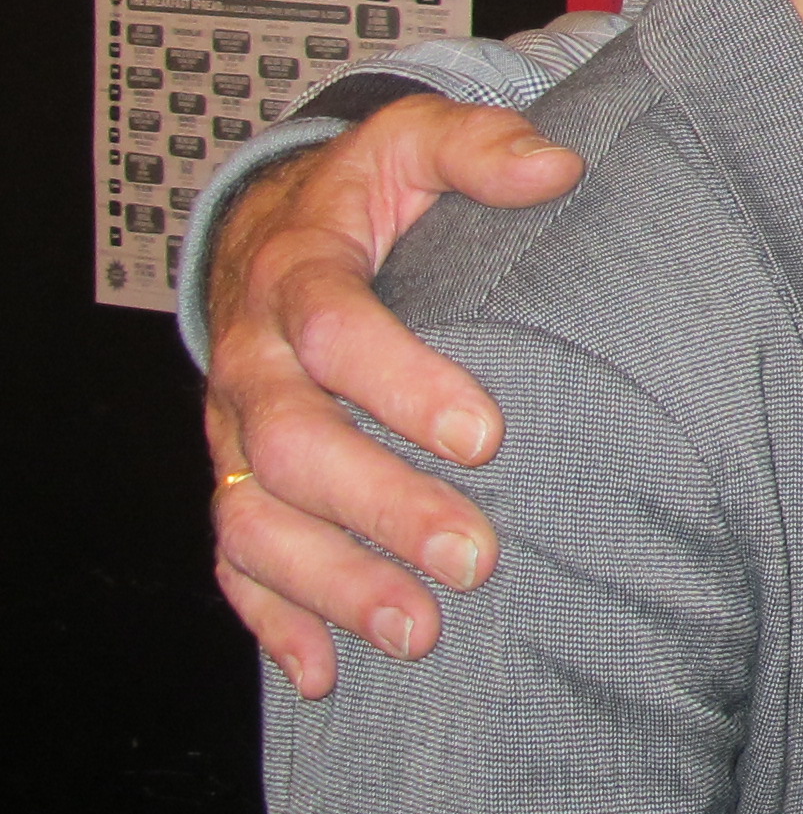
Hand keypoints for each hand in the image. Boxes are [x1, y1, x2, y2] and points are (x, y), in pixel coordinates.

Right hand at [202, 96, 582, 695]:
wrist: (278, 227)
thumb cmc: (374, 191)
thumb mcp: (419, 141)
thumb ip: (481, 149)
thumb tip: (558, 167)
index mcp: (298, 275)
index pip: (332, 331)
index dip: (402, 383)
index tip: (487, 436)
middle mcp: (251, 362)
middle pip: (290, 446)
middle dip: (380, 507)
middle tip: (475, 559)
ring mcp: (233, 434)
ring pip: (254, 522)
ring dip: (333, 584)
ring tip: (420, 634)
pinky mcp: (235, 485)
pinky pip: (235, 562)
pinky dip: (275, 622)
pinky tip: (328, 672)